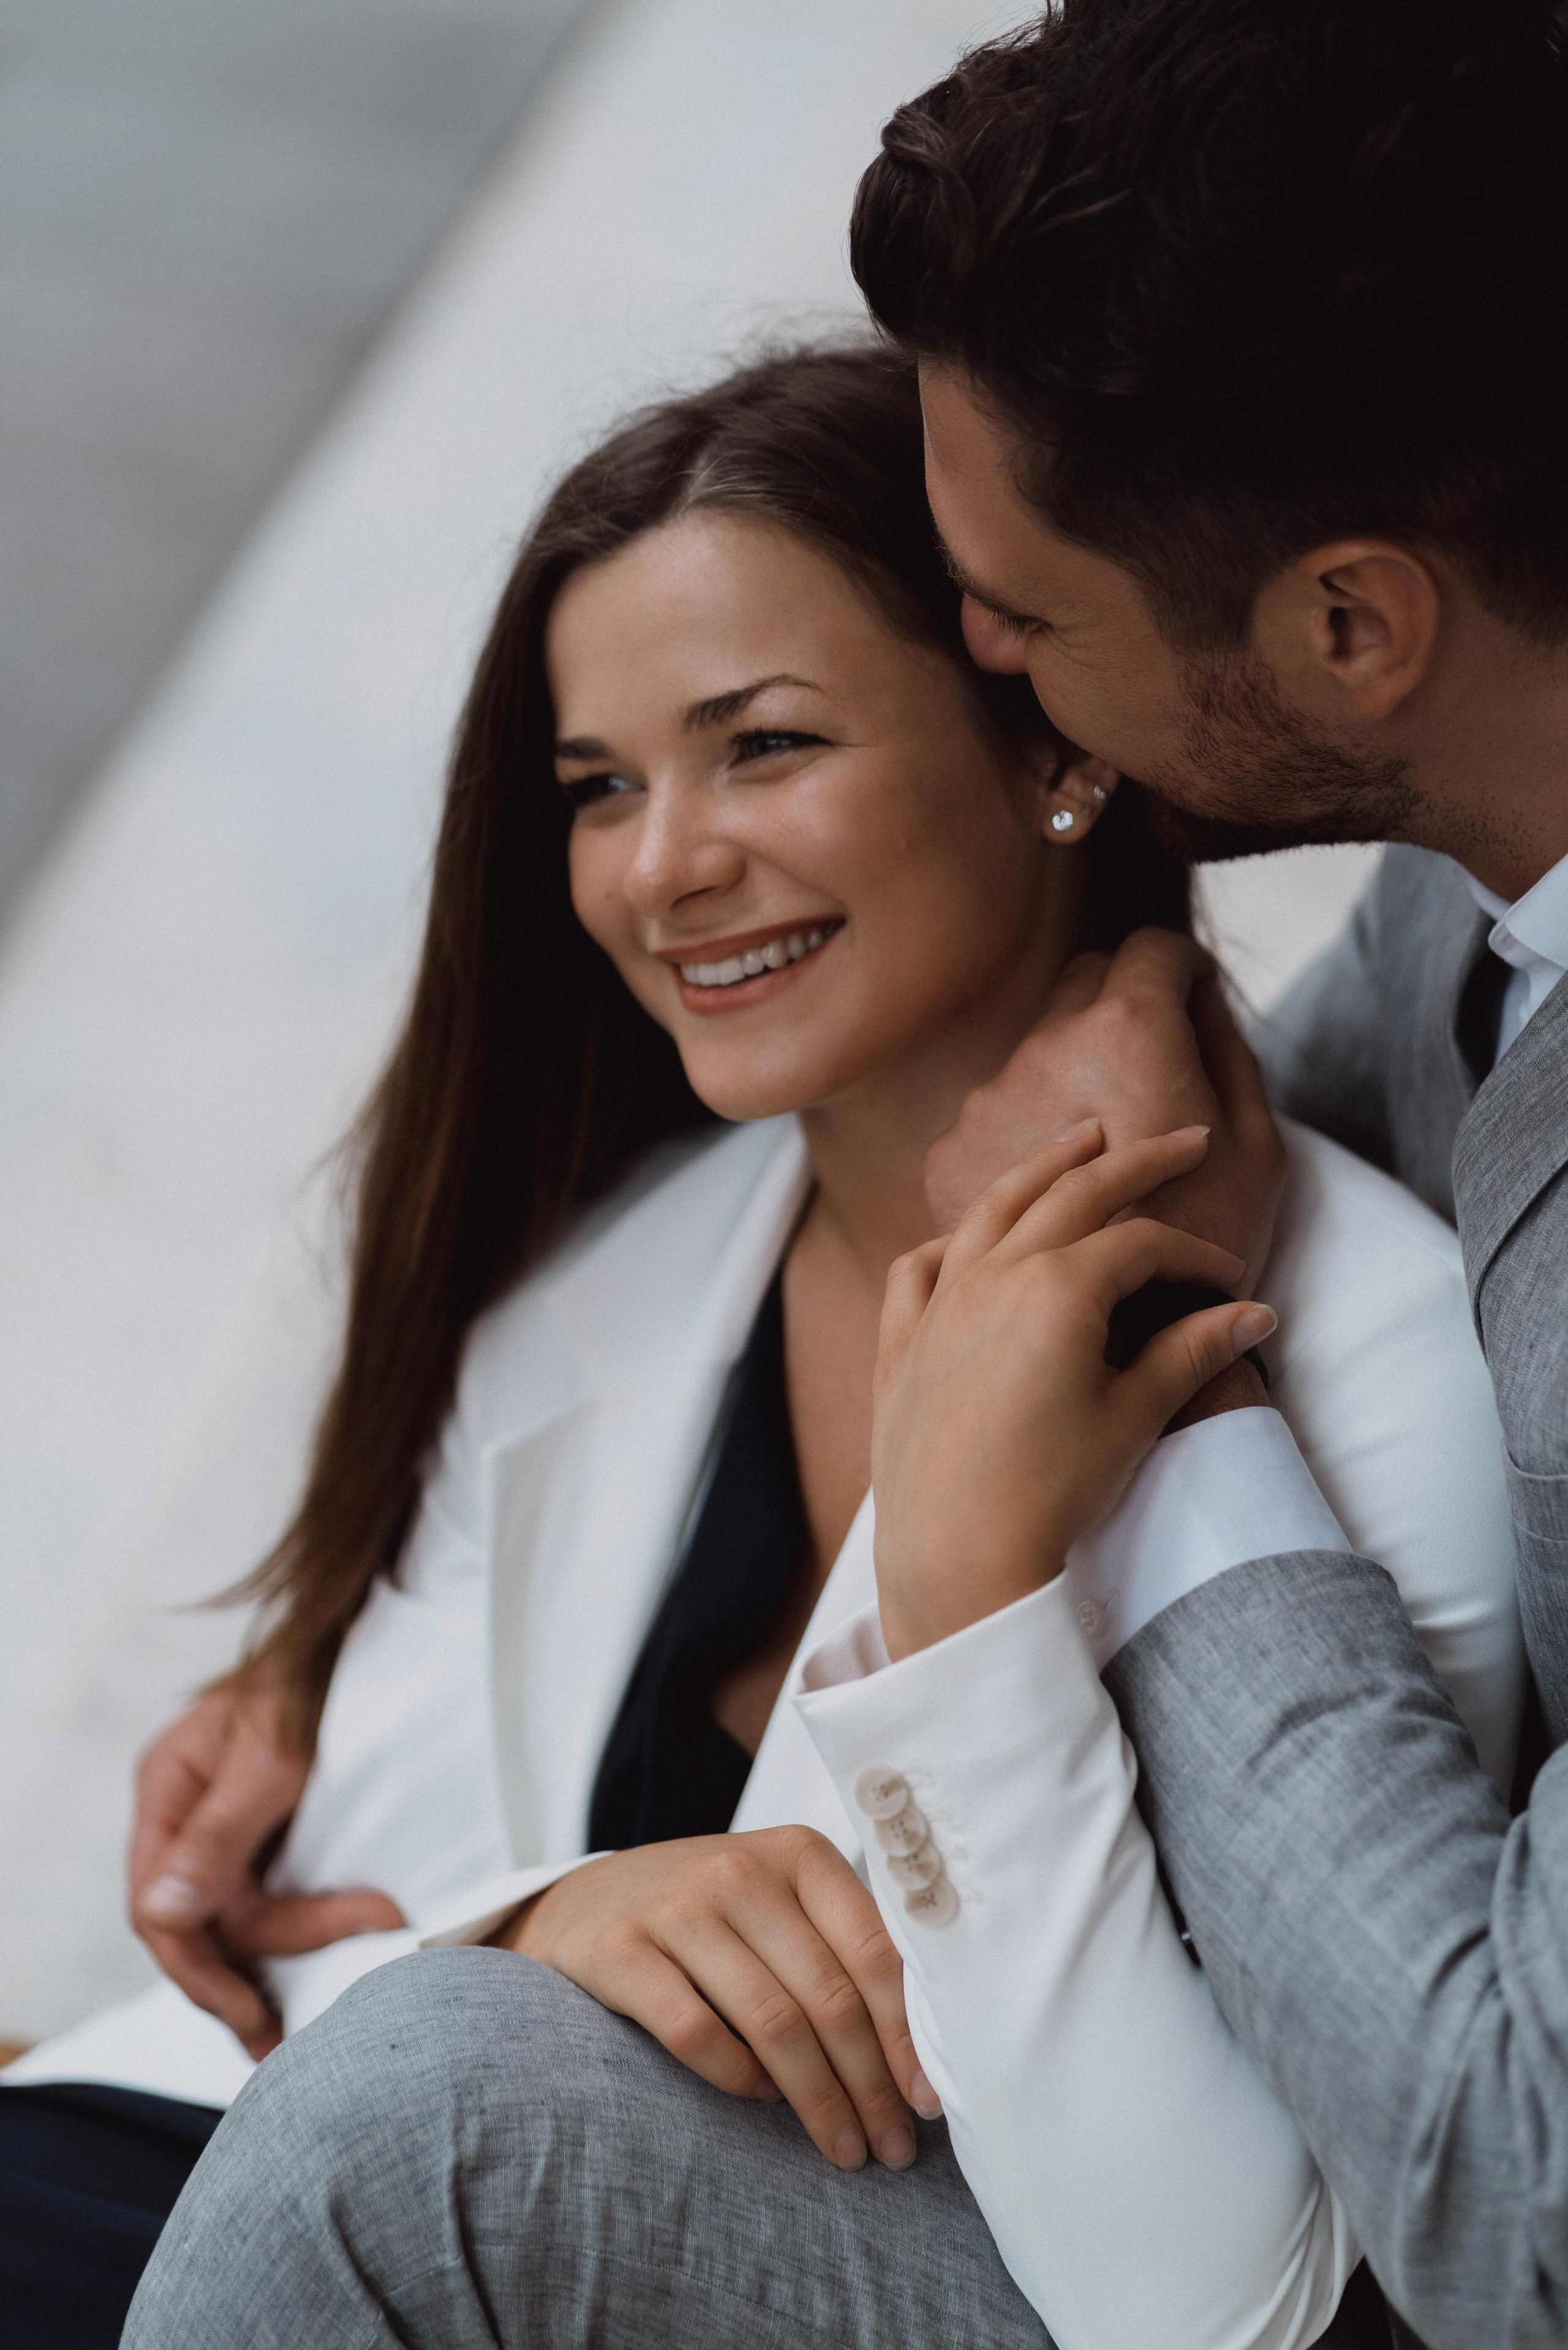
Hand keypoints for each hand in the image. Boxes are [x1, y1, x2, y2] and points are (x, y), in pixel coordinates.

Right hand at [129, 1683, 404, 2058]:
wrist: (363, 1637)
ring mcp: (225, 1824)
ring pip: (233, 1917)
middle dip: (241, 1979)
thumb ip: (219, 1836)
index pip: (157, 1906)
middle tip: (283, 2040)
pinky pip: (265, 1897)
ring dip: (276, 1962)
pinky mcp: (267, 1831)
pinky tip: (313, 1975)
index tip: (249, 2013)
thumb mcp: (271, 1758)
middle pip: (197, 1920)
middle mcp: (186, 1813)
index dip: (198, 1969)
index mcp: (168, 1790)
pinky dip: (292, 1935)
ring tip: (306, 2022)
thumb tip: (159, 1914)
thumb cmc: (315, 1681)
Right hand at [507, 1827, 935, 2171]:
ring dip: (818, 2101)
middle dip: (871, 2086)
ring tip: (844, 2147)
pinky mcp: (621, 1949)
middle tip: (893, 2148)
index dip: (908, 2035)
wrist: (586, 1902)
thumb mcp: (781, 1905)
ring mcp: (677, 1907)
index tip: (929, 2101)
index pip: (875, 1953)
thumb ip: (842, 1952)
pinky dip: (738, 2078)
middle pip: (830, 1998)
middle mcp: (742, 1870)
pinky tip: (758, 2099)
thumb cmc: (712, 1916)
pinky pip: (697, 2033)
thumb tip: (919, 2060)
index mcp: (799, 1854)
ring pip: (773, 2023)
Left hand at [874, 1123, 1276, 1659]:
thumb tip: (1253, 1315)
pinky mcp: (901, 1341)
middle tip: (1183, 1141)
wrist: (954, 1557)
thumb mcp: (1133, 1418)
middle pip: (1074, 1195)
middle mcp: (992, 1275)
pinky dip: (950, 1240)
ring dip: (1042, 1168)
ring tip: (1080, 1140)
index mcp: (1057, 1287)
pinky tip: (970, 1236)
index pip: (1142, 1245)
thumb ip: (1189, 1353)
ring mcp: (939, 1303)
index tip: (1229, 1280)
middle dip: (1136, 1164)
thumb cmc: (1049, 1494)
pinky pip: (920, 1267)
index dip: (1195, 1255)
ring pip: (992, 1209)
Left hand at [924, 930, 1285, 1291]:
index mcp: (1122, 1042)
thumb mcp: (1259, 1157)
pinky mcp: (944, 1159)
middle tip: (1157, 1064)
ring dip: (1068, 1081)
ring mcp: (979, 1112)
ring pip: (1029, 1063)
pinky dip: (1018, 1144)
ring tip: (1105, 1153)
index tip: (1194, 998)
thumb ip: (1232, 1061)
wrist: (1080, 1388)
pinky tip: (1049, 1196)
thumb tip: (1206, 1001)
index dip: (1183, 968)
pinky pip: (986, 1127)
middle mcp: (1037, 1059)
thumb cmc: (1196, 1273)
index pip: (1151, 954)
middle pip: (1084, 991)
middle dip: (1127, 1009)